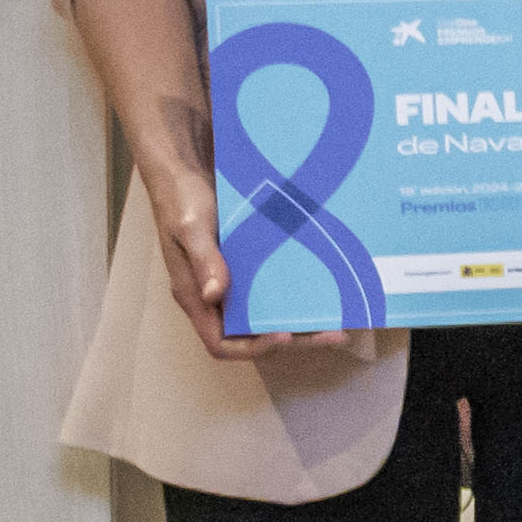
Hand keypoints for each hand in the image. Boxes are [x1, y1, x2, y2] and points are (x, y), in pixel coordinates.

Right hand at [149, 156, 366, 365]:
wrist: (184, 174)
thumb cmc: (181, 201)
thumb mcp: (191, 228)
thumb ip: (203, 261)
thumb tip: (214, 295)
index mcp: (194, 297)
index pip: (221, 343)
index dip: (253, 348)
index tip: (283, 335)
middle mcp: (214, 298)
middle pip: (252, 337)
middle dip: (293, 340)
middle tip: (335, 334)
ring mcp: (233, 284)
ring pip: (267, 318)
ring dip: (302, 324)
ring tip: (340, 322)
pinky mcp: (248, 268)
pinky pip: (273, 292)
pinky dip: (297, 298)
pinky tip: (328, 292)